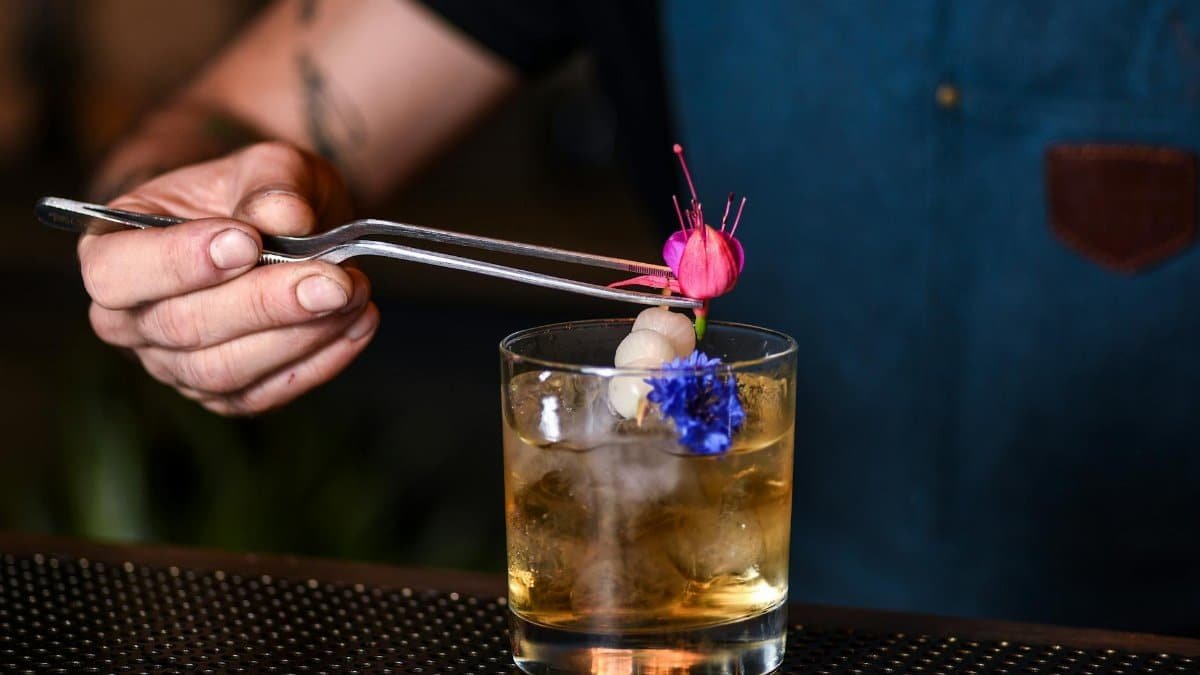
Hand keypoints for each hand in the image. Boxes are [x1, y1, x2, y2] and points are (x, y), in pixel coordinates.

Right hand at [80, 142, 378, 414]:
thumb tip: (285, 219)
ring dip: (299, 336)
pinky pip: (265, 393)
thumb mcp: (267, 165)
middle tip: (332, 279)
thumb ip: (271, 184)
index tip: (246, 241)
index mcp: (112, 248)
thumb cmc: (256, 192)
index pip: (116, 273)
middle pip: (182, 328)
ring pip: (224, 371)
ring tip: (354, 292)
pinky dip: (320, 361)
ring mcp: (173, 365)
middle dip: (265, 304)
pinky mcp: (225, 393)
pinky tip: (359, 322)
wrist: (284, 227)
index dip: (178, 263)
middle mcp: (129, 319)